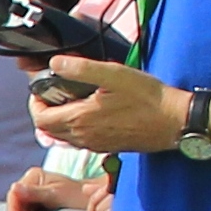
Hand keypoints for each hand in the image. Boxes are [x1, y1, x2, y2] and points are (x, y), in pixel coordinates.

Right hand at [4, 168, 94, 210]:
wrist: (92, 203)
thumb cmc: (78, 196)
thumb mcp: (55, 195)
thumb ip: (34, 193)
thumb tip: (14, 188)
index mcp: (34, 177)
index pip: (15, 194)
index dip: (13, 209)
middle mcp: (31, 184)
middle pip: (17, 205)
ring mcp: (33, 196)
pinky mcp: (37, 207)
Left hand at [29, 57, 179, 154]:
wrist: (175, 122)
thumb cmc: (147, 98)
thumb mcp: (113, 74)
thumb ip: (81, 69)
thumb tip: (55, 63)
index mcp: (80, 120)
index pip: (41, 119)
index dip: (35, 104)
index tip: (41, 90)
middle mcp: (84, 138)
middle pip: (49, 130)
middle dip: (45, 111)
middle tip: (54, 93)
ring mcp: (96, 145)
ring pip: (64, 137)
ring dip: (60, 120)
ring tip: (71, 100)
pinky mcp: (108, 147)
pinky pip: (81, 141)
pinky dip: (75, 128)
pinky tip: (91, 112)